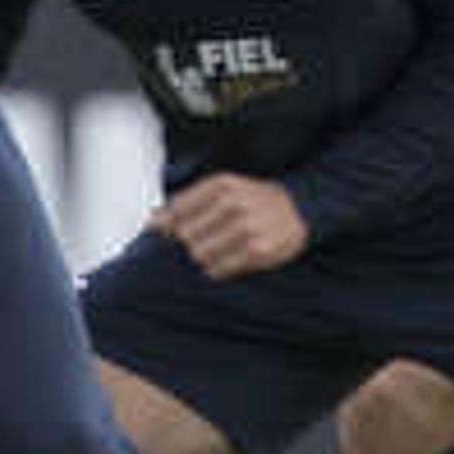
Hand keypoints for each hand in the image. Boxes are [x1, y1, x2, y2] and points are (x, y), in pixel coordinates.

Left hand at [149, 173, 309, 280]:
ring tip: (219, 250)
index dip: (168, 225)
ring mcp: (246, 227)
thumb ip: (188, 202)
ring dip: (204, 257)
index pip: (178, 209)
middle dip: (190, 243)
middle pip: (186, 235)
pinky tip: (226, 260)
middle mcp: (233, 203)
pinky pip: (219, 268)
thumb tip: (153, 222)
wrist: (300, 207)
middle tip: (206, 240)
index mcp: (222, 184)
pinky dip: (217, 269)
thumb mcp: (224, 189)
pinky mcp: (257, 250)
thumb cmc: (255, 199)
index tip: (166, 233)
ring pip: (200, 254)